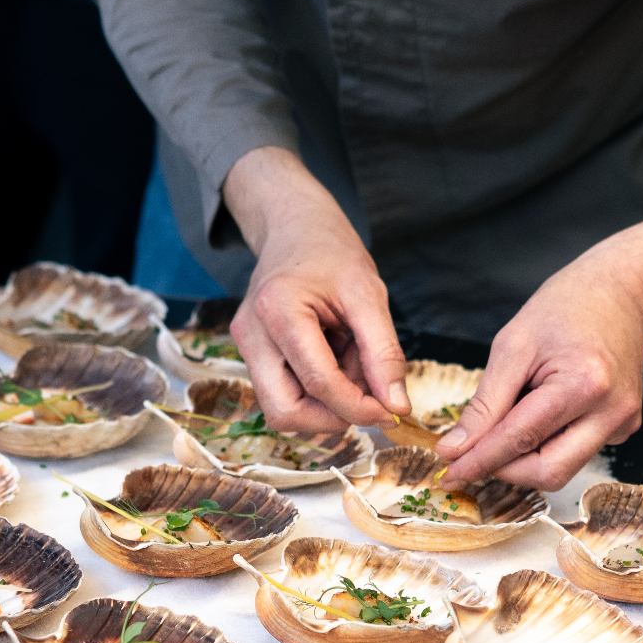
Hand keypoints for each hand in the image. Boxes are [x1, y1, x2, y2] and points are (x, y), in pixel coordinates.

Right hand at [221, 147, 408, 431]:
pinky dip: (316, 390)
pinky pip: (283, 393)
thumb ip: (384, 353)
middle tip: (367, 392)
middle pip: (285, 411)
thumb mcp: (369, 295)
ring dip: (325, 403)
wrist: (295, 227)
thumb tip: (396, 406)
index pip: (318, 383)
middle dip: (333, 415)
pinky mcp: (251, 354)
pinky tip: (335, 358)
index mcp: (278, 310)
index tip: (391, 412)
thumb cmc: (331, 252)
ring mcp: (246, 346)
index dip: (358, 408)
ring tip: (350, 363)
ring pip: (282, 409)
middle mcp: (251, 334)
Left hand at [434, 216, 642, 490]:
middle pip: (549, 473)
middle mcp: (612, 411)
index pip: (520, 441)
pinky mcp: (624, 427)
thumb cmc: (563, 309)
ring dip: (525, 458)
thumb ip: (484, 405)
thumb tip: (455, 449)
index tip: (449, 474)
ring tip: (513, 417)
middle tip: (473, 454)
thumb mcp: (511, 347)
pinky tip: (543, 411)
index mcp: (583, 384)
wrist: (618, 294)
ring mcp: (623, 423)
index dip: (480, 462)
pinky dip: (547, 444)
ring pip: (562, 470)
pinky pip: (575, 453)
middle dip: (505, 470)